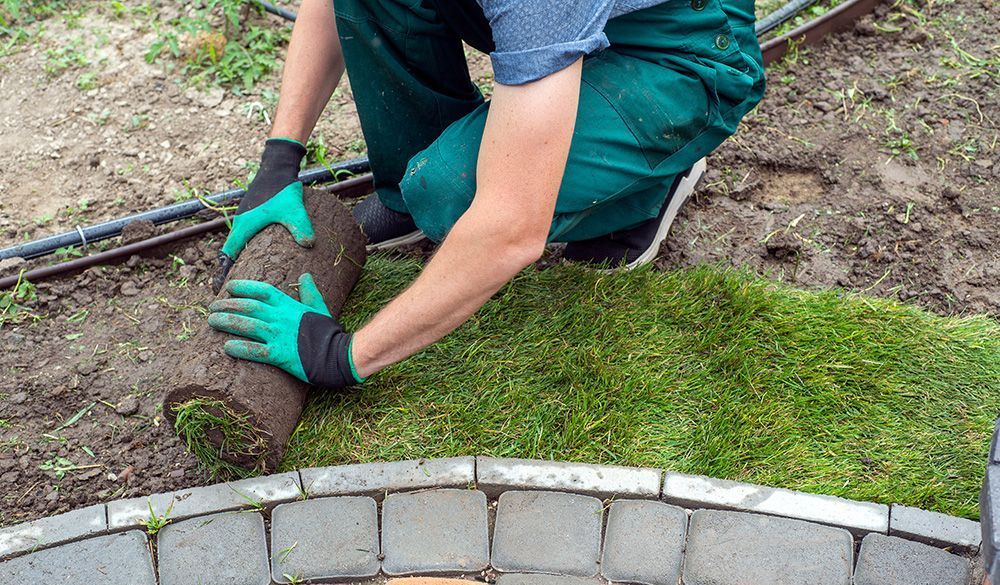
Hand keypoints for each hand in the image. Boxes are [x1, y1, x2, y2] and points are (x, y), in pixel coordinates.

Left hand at [207, 273, 363, 387]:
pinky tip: (226, 347)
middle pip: (248, 307)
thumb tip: (305, 276)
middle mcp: (281, 318)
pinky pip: (254, 351)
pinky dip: (239, 348)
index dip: (243, 287)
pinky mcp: (279, 355)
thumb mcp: (321, 308)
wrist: (339, 355)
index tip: (229, 288)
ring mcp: (279, 336)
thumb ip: (310, 292)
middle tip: (212, 307)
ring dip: (226, 322)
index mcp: (289, 305)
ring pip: (246, 326)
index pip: (262, 291)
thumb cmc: (329, 333)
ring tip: (211, 321)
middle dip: (227, 305)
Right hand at [216, 138, 314, 287]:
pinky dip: (244, 253)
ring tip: (241, 285)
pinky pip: (245, 240)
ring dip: (236, 264)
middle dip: (228, 274)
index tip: (218, 292)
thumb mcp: (293, 209)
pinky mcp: (253, 219)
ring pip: (236, 248)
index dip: (222, 274)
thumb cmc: (283, 190)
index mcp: (244, 227)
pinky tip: (255, 264)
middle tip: (229, 297)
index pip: (227, 256)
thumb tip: (308, 244)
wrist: (278, 170)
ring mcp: (246, 222)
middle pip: (229, 256)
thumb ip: (300, 226)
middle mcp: (241, 226)